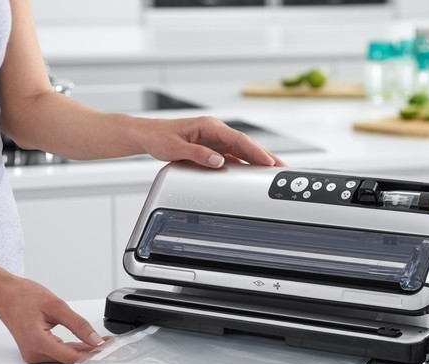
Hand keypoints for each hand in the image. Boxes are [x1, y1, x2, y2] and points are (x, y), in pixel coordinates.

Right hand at [0, 276, 104, 363]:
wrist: (4, 293)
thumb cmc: (24, 296)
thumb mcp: (56, 306)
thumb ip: (78, 324)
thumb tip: (95, 339)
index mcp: (37, 341)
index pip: (72, 356)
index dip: (94, 355)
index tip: (110, 351)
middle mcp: (33, 352)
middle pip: (70, 358)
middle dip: (93, 353)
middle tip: (115, 346)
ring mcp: (33, 353)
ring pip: (66, 357)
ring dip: (86, 351)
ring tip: (106, 343)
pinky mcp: (36, 350)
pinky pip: (59, 352)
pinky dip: (75, 348)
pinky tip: (90, 343)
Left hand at [135, 116, 287, 167]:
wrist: (147, 135)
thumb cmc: (159, 137)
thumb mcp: (176, 148)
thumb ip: (199, 154)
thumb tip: (218, 161)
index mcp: (209, 126)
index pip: (238, 139)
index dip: (256, 151)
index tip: (268, 161)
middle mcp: (215, 131)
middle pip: (245, 144)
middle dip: (263, 155)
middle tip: (280, 167)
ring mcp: (214, 139)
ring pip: (240, 150)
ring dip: (256, 160)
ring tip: (271, 171)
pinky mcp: (211, 147)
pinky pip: (231, 155)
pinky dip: (243, 162)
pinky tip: (251, 171)